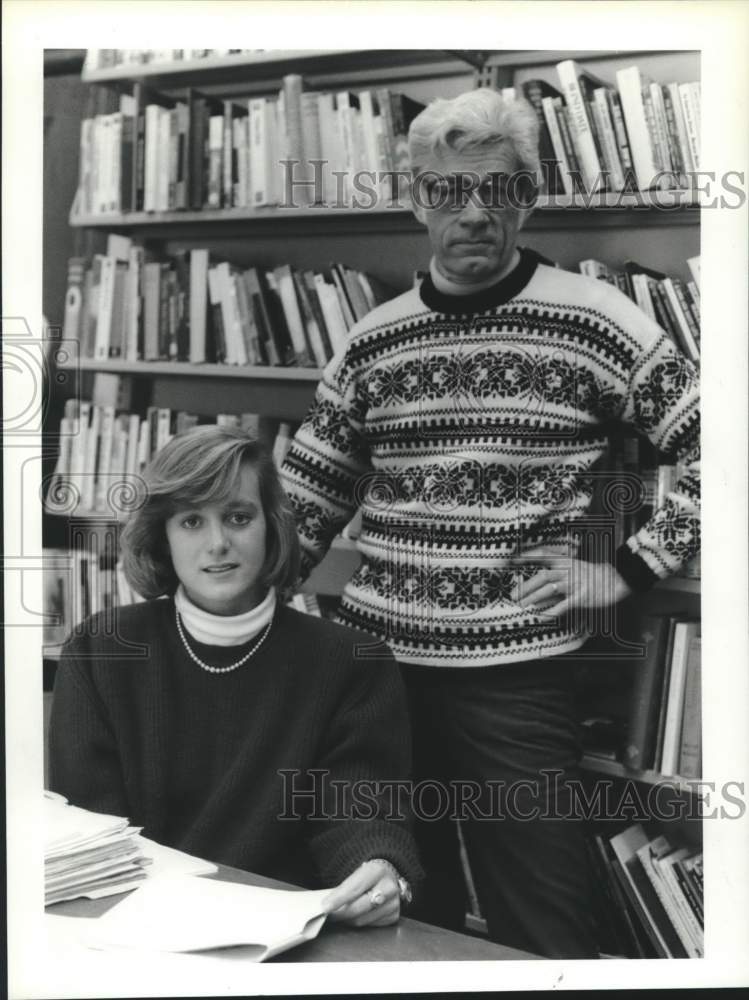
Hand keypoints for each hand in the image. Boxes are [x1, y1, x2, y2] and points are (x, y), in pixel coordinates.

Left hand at [321, 860, 400, 927]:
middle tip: (328, 915)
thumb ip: (344, 888)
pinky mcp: (394, 916)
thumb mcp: (357, 873)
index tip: (324, 907)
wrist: (389, 875)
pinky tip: (355, 916)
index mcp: (376, 871)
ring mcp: (393, 903)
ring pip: (362, 920)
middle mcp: (388, 887)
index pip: (353, 889)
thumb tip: (327, 905)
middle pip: (358, 908)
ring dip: (347, 920)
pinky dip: (359, 922)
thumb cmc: (369, 875)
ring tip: (340, 915)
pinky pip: (370, 926)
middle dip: (339, 914)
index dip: (337, 900)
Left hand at [509, 546, 632, 617]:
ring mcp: (574, 583)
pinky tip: (542, 615)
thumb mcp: (572, 570)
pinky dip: (552, 610)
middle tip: (513, 595)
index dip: (528, 556)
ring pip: (550, 589)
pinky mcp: (581, 597)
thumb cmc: (590, 576)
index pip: (543, 555)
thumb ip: (554, 579)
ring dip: (533, 598)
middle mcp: (568, 570)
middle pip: (543, 576)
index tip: (512, 560)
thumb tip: (535, 592)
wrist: (615, 580)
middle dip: (526, 586)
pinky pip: (564, 604)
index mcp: (565, 561)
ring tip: (522, 605)